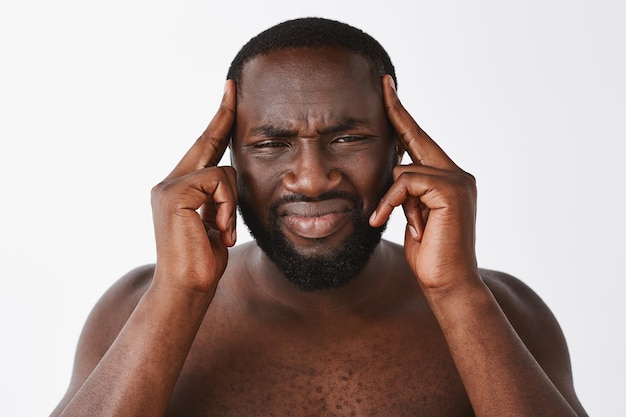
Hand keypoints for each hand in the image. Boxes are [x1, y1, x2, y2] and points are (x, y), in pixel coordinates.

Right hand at [150, 80, 237, 292]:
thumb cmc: (205, 262)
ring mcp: (168, 185)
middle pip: (207, 143)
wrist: (187, 289)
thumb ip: (219, 200)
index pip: (204, 149)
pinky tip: (219, 231)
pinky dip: (227, 207)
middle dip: (223, 115)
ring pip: (223, 170)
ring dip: (232, 204)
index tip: (229, 95)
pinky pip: (219, 182)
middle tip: (233, 85)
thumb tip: (231, 181)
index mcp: (181, 189)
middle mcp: (169, 182)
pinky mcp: (173, 192)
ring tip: (222, 232)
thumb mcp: (217, 224)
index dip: (217, 123)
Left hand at [370, 75, 478, 290]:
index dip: (403, 117)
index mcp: (448, 179)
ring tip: (393, 222)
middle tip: (383, 83)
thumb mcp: (410, 216)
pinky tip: (387, 220)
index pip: (420, 141)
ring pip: (406, 168)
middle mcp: (458, 174)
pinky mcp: (452, 190)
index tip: (389, 91)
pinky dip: (392, 201)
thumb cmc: (426, 255)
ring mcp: (458, 180)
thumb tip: (393, 171)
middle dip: (397, 112)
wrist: (446, 284)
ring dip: (392, 198)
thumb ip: (407, 191)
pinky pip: (407, 181)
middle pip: (417, 137)